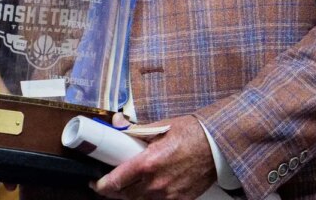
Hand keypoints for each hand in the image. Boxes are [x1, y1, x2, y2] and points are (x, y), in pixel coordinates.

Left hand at [93, 115, 217, 199]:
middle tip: (107, 185)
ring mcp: (168, 195)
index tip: (95, 182)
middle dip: (113, 191)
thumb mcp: (162, 126)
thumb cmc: (193, 134)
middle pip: (125, 195)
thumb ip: (136, 129)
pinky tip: (146, 190)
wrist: (219, 146)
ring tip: (125, 187)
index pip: (116, 181)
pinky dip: (148, 198)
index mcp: (148, 163)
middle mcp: (156, 183)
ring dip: (130, 196)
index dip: (101, 185)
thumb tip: (117, 123)